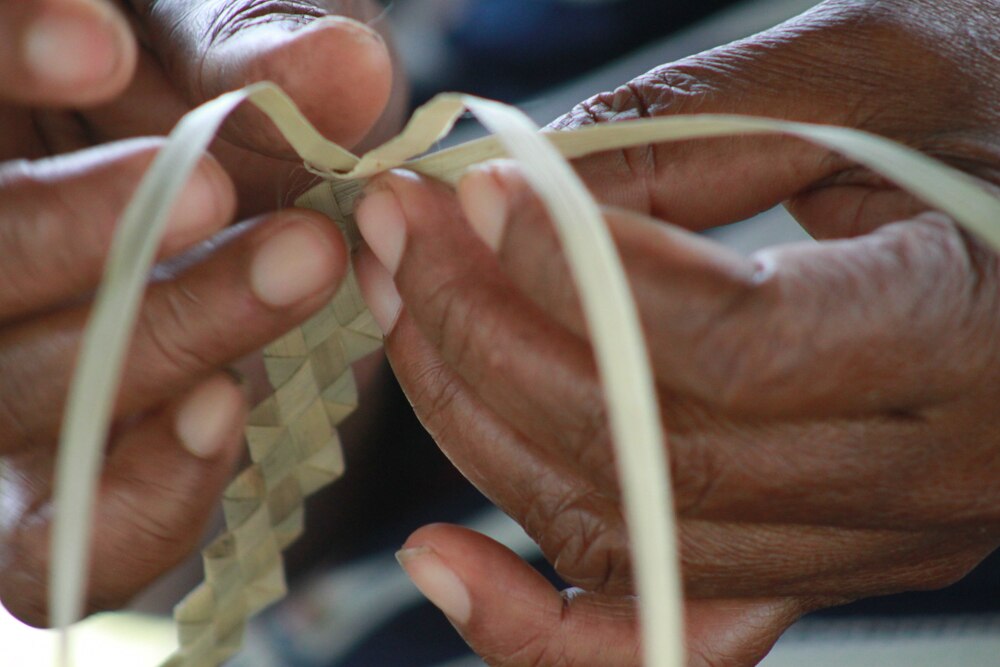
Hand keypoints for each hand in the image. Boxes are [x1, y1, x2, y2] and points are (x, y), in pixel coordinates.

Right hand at [0, 0, 391, 624]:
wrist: (252, 204)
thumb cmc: (214, 104)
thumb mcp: (223, 53)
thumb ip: (252, 52)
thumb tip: (341, 66)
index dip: (0, 58)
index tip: (102, 44)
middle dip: (79, 234)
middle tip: (214, 186)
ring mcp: (11, 394)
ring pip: (18, 395)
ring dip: (154, 341)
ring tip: (296, 265)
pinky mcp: (62, 499)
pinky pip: (68, 544)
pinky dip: (144, 491)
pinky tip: (226, 410)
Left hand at [352, 1, 999, 663]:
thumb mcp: (879, 77)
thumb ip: (695, 128)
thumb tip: (524, 184)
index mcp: (969, 334)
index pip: (727, 343)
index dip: (574, 273)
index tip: (479, 193)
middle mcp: (919, 475)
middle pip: (643, 449)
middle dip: (485, 332)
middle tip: (404, 231)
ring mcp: (858, 538)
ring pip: (621, 530)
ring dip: (480, 420)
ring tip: (408, 305)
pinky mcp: (808, 554)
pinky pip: (655, 628)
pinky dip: (532, 618)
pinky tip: (439, 558)